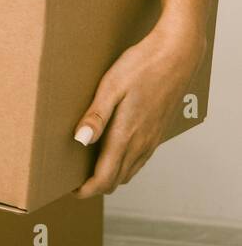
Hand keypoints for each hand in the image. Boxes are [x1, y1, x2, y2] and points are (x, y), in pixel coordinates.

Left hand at [71, 20, 207, 197]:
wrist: (177, 55)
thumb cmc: (141, 66)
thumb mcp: (111, 87)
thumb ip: (96, 116)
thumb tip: (80, 141)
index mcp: (126, 135)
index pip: (105, 177)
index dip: (87, 190)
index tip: (69, 190)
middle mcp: (142, 143)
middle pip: (117, 180)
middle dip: (96, 186)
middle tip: (73, 180)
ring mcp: (153, 139)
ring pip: (129, 171)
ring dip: (110, 176)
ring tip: (87, 169)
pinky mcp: (158, 132)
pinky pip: (140, 159)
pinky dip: (123, 165)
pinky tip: (112, 153)